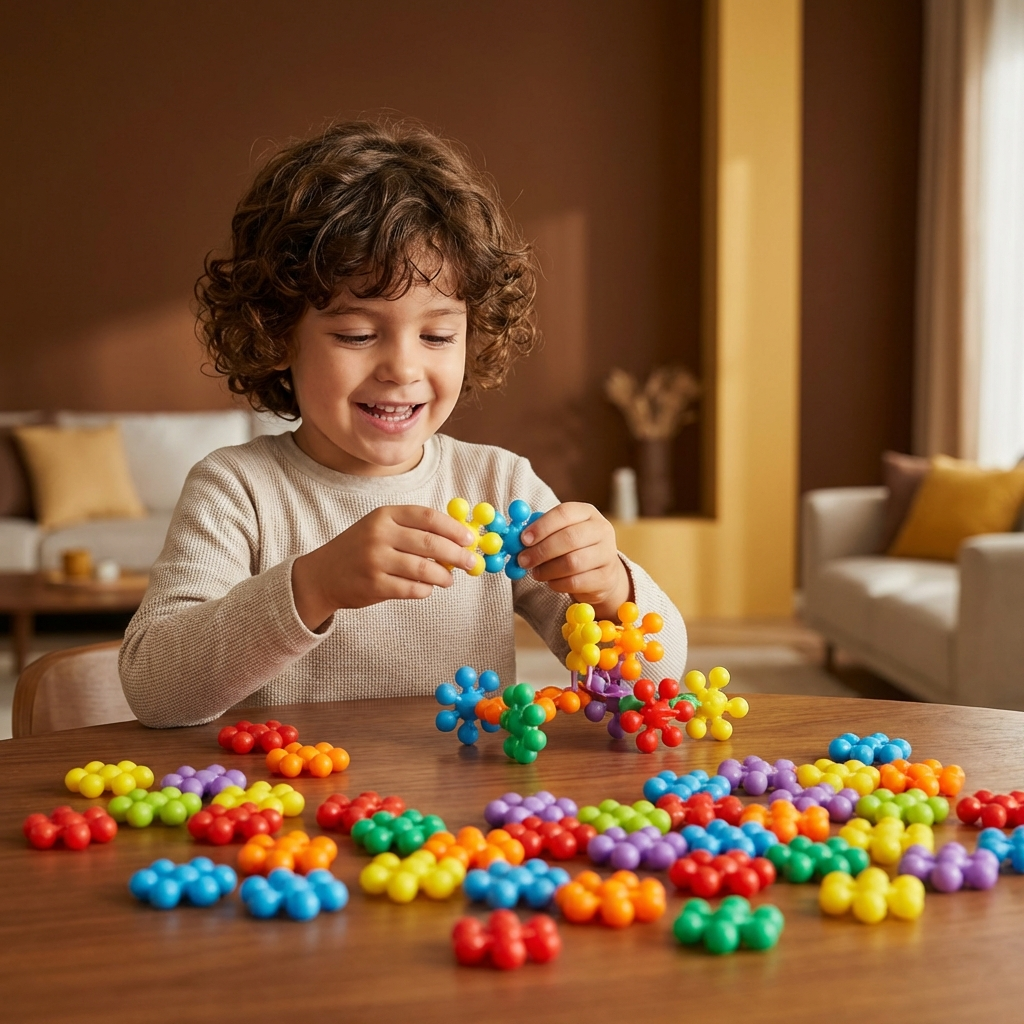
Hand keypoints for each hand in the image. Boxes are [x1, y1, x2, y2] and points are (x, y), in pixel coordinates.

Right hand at [291, 506, 477, 629]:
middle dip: (457, 554)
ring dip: (444, 576)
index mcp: (384, 516)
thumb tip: (457, 538)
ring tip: (449, 579)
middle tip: (470, 562)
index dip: (453, 528)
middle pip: (430, 543)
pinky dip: (425, 590)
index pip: (427, 517)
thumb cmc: (360, 549)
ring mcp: (375, 561)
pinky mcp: (374, 585)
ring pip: (424, 569)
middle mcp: (379, 535)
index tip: (470, 539)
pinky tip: (427, 588)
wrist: (322, 575)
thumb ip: (413, 529)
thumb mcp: (380, 528)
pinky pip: (412, 589)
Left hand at [516, 502, 630, 618]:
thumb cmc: (572, 549)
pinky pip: (575, 582)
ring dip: (547, 570)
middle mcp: (601, 530)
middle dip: (541, 551)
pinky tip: (551, 581)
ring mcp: (607, 554)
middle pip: (569, 538)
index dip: (542, 526)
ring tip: (535, 572)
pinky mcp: (605, 578)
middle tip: (522, 560)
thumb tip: (514, 537)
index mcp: (587, 513)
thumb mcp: (559, 533)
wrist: (601, 572)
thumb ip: (539, 531)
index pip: (564, 513)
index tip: (523, 539)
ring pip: (572, 563)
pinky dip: (557, 584)